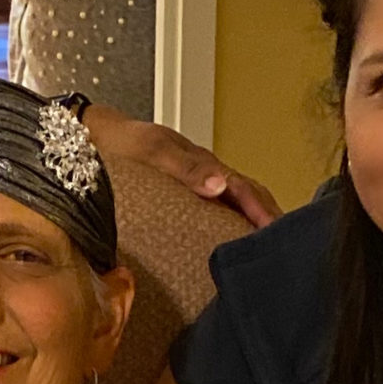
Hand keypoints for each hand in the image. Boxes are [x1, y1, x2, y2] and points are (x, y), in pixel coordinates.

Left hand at [80, 104, 281, 227]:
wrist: (95, 135)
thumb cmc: (124, 144)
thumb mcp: (154, 152)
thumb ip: (187, 168)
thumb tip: (222, 186)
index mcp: (206, 164)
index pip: (245, 189)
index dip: (263, 211)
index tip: (278, 234)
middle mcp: (207, 174)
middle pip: (249, 194)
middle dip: (269, 217)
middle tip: (287, 247)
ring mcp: (198, 183)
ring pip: (237, 201)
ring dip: (254, 221)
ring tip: (268, 248)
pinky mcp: (185, 193)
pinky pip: (219, 206)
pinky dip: (233, 221)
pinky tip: (233, 239)